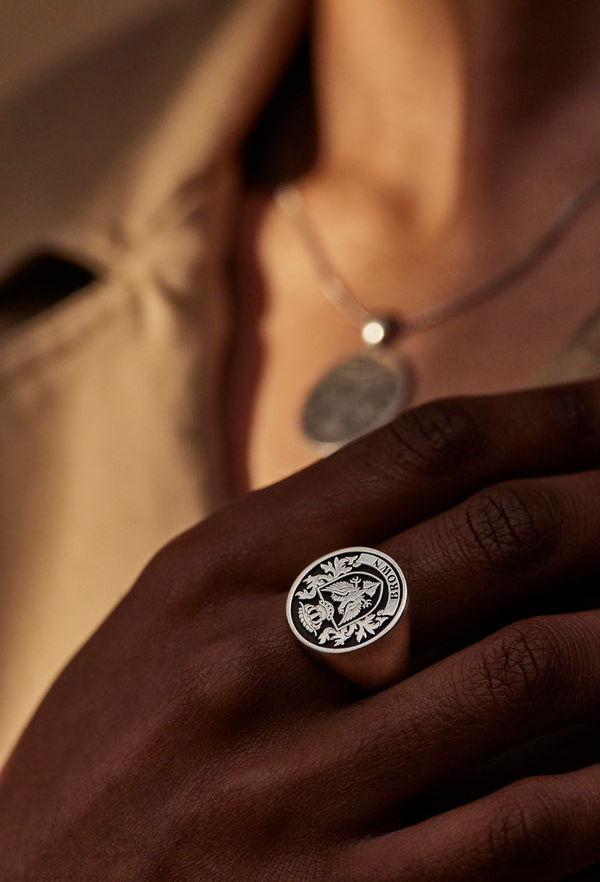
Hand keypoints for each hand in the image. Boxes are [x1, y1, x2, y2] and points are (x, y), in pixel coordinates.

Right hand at [1, 381, 598, 879]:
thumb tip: (442, 487)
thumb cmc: (109, 755)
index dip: (552, 419)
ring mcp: (297, 787)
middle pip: (495, 540)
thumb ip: (295, 550)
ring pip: (530, 673)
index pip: (425, 453)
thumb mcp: (172, 619)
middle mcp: (257, 657)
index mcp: (217, 569)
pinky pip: (519, 830)